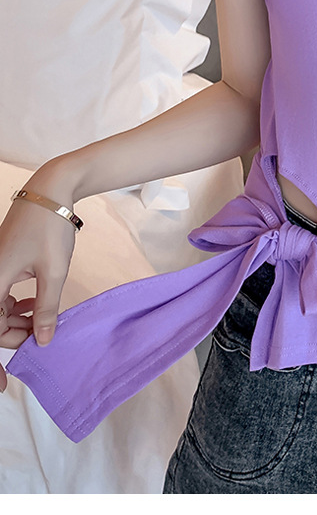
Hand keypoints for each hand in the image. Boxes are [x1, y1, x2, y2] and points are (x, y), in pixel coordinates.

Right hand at [0, 175, 75, 392]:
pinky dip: (16, 304)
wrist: (51, 191)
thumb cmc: (51, 229)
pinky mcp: (2, 261)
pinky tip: (35, 305)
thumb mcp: (54, 272)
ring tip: (43, 322)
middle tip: (41, 339)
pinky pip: (1, 293)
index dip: (1, 352)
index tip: (6, 382)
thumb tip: (44, 341)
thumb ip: (47, 308)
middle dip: (13, 335)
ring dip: (16, 320)